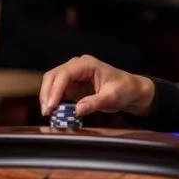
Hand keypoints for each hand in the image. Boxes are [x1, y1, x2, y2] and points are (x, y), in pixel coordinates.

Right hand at [40, 55, 154, 116]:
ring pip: (52, 84)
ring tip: (49, 114)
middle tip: (47, 112)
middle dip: (47, 93)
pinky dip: (53, 102)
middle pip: (53, 76)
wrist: (131, 91)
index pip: (64, 74)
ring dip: (48, 98)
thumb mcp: (112, 96)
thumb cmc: (125, 88)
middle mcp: (77, 67)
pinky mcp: (73, 87)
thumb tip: (77, 109)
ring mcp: (74, 76)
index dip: (55, 90)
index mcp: (87, 64)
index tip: (51, 106)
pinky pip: (57, 93)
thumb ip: (95, 102)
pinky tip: (54, 112)